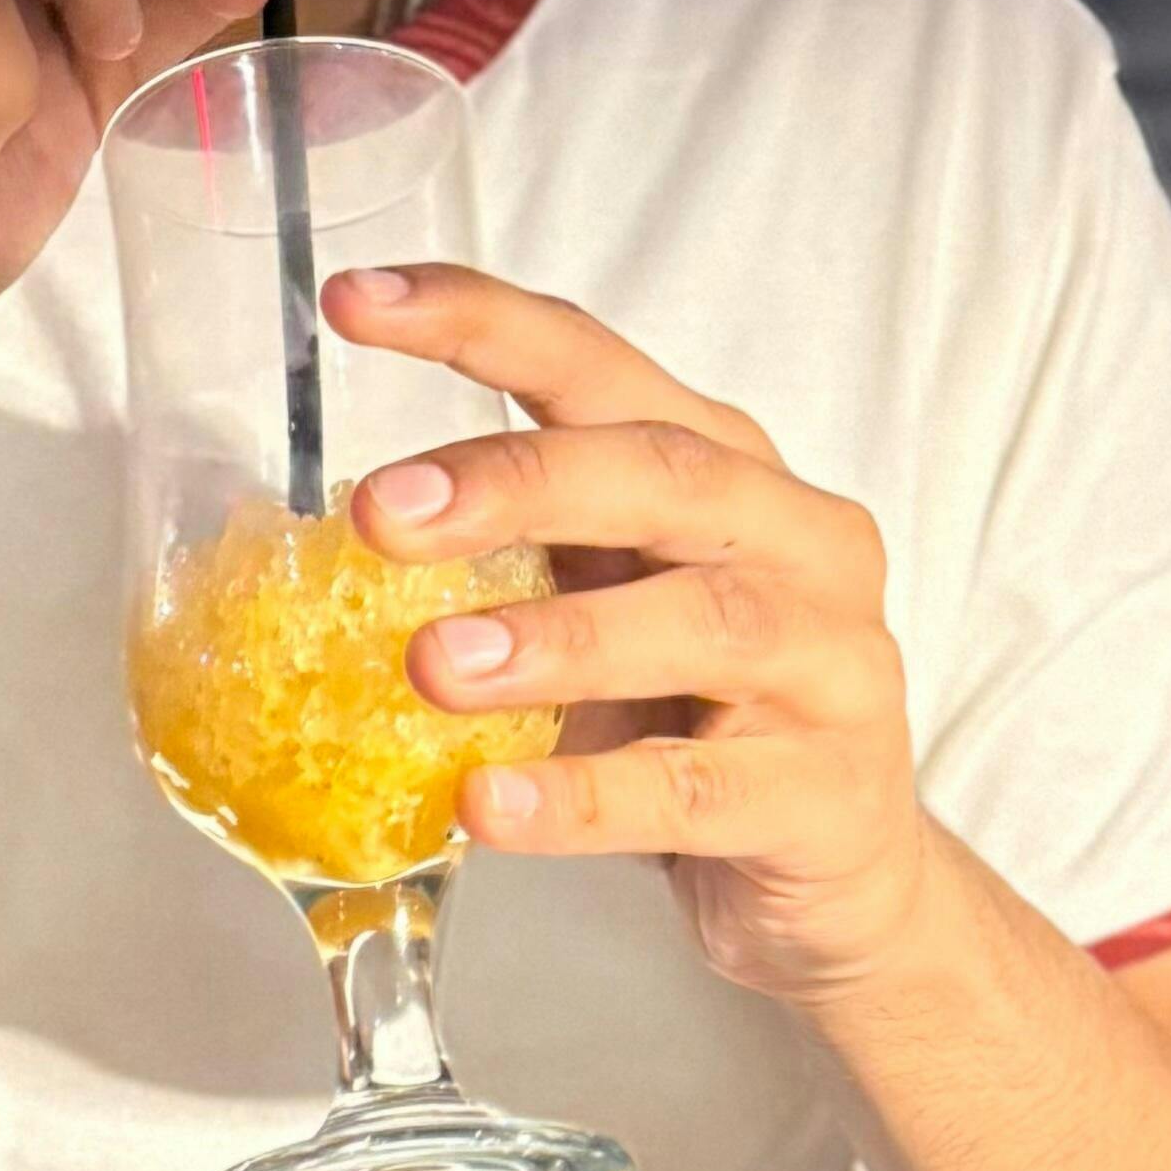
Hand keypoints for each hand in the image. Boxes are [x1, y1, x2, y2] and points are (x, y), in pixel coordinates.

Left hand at [329, 263, 927, 1004]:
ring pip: (700, 622)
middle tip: (381, 513)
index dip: (478, 322)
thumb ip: (509, 560)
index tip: (353, 303)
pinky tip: (489, 803)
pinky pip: (695, 788)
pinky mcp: (828, 794)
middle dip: (515, 482)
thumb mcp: (610, 603)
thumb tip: (323, 554)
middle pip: (661, 473)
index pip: (596, 364)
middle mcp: (795, 538)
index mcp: (725, 464)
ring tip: (432, 666)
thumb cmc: (702, 707)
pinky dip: (584, 796)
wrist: (846, 867)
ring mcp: (831, 663)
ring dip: (556, 639)